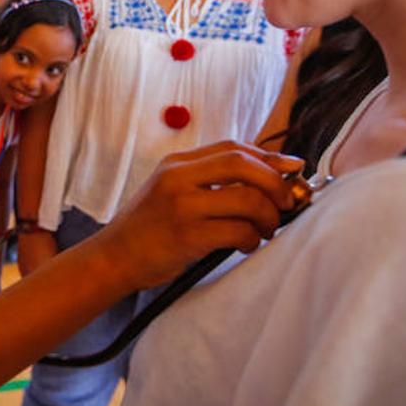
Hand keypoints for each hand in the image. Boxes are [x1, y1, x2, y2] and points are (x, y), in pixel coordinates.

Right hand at [101, 141, 303, 290]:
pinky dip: (252, 239)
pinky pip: (238, 231)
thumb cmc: (148, 229)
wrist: (113, 257)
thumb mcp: (170, 191)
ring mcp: (181, 206)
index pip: (233, 148)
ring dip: (267, 216)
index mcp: (176, 164)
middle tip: (286, 202)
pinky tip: (247, 244)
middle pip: (242, 164)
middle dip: (275, 182)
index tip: (292, 170)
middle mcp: (178, 178)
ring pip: (246, 198)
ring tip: (265, 229)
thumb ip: (206, 180)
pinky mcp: (187, 236)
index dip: (269, 158)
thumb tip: (265, 175)